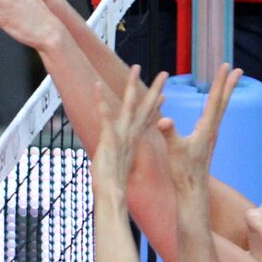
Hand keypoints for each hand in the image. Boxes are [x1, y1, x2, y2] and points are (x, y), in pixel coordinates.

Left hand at [93, 66, 167, 200]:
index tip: (164, 93)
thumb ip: (122, 154)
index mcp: (133, 139)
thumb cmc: (112, 180)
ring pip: (129, 105)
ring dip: (132, 86)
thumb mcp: (118, 163)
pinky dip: (100, 100)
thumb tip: (124, 152)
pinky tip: (96, 86)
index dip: (156, 105)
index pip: (148, 118)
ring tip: (136, 67)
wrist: (110, 193)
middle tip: (164, 72)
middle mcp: (130, 134)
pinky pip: (105, 115)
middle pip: (145, 107)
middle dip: (155, 89)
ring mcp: (121, 135)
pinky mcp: (110, 138)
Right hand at [157, 63, 242, 192]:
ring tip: (229, 82)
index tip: (224, 66)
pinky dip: (216, 105)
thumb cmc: (184, 171)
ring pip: (220, 109)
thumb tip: (164, 120)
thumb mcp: (174, 150)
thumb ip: (169, 133)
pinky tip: (213, 106)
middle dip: (229, 84)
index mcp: (206, 128)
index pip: (214, 100)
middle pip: (222, 102)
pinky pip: (214, 117)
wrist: (192, 190)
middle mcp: (212, 130)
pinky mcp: (206, 140)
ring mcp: (210, 135)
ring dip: (225, 94)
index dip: (219, 82)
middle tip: (237, 69)